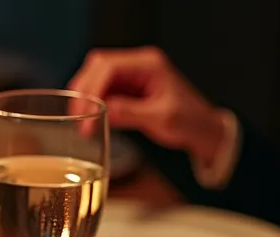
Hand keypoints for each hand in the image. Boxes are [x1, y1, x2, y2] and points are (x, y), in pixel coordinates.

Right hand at [68, 47, 227, 166]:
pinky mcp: (126, 87)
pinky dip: (91, 102)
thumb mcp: (162, 119)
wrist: (201, 130)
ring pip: (95, 76)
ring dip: (84, 96)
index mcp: (149, 64)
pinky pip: (101, 88)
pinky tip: (89, 118)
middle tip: (77, 117)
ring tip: (81, 120)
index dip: (92, 89)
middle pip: (97, 66)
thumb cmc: (189, 122)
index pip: (109, 67)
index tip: (84, 113)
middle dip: (83, 91)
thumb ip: (131, 113)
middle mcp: (138, 64)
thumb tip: (102, 112)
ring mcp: (131, 74)